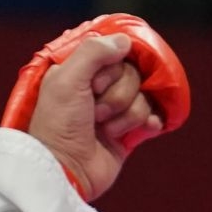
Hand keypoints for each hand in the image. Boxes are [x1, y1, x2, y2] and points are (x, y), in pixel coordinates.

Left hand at [26, 33, 161, 201]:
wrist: (65, 170)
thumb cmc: (59, 124)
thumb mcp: (67, 79)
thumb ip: (94, 52)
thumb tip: (125, 41)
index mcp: (79, 72)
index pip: (115, 53)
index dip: (110, 69)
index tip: (94, 84)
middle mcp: (97, 89)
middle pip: (133, 75)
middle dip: (116, 96)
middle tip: (95, 113)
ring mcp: (114, 112)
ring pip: (143, 97)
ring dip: (125, 116)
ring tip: (103, 130)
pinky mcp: (127, 134)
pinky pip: (152, 117)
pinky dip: (149, 122)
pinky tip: (144, 128)